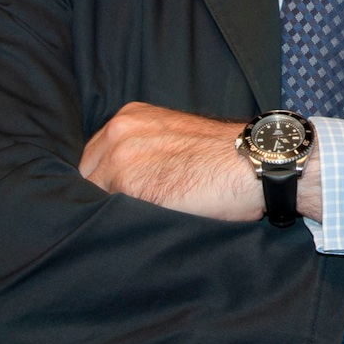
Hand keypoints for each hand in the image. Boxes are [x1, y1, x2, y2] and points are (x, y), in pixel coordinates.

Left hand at [79, 102, 265, 221]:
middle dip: (104, 194)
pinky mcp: (129, 184)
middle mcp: (118, 130)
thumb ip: (145, 149)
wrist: (254, 162)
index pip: (96, 157)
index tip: (120, 198)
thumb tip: (126, 180)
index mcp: (129, 116)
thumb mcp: (176, 137)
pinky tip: (143, 227)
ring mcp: (120, 156)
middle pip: (88, 175)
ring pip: (94, 195)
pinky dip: (121, 222)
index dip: (106, 181)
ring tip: (138, 222)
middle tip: (130, 214)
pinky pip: (109, 212)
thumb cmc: (225, 156)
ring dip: (110, 210)